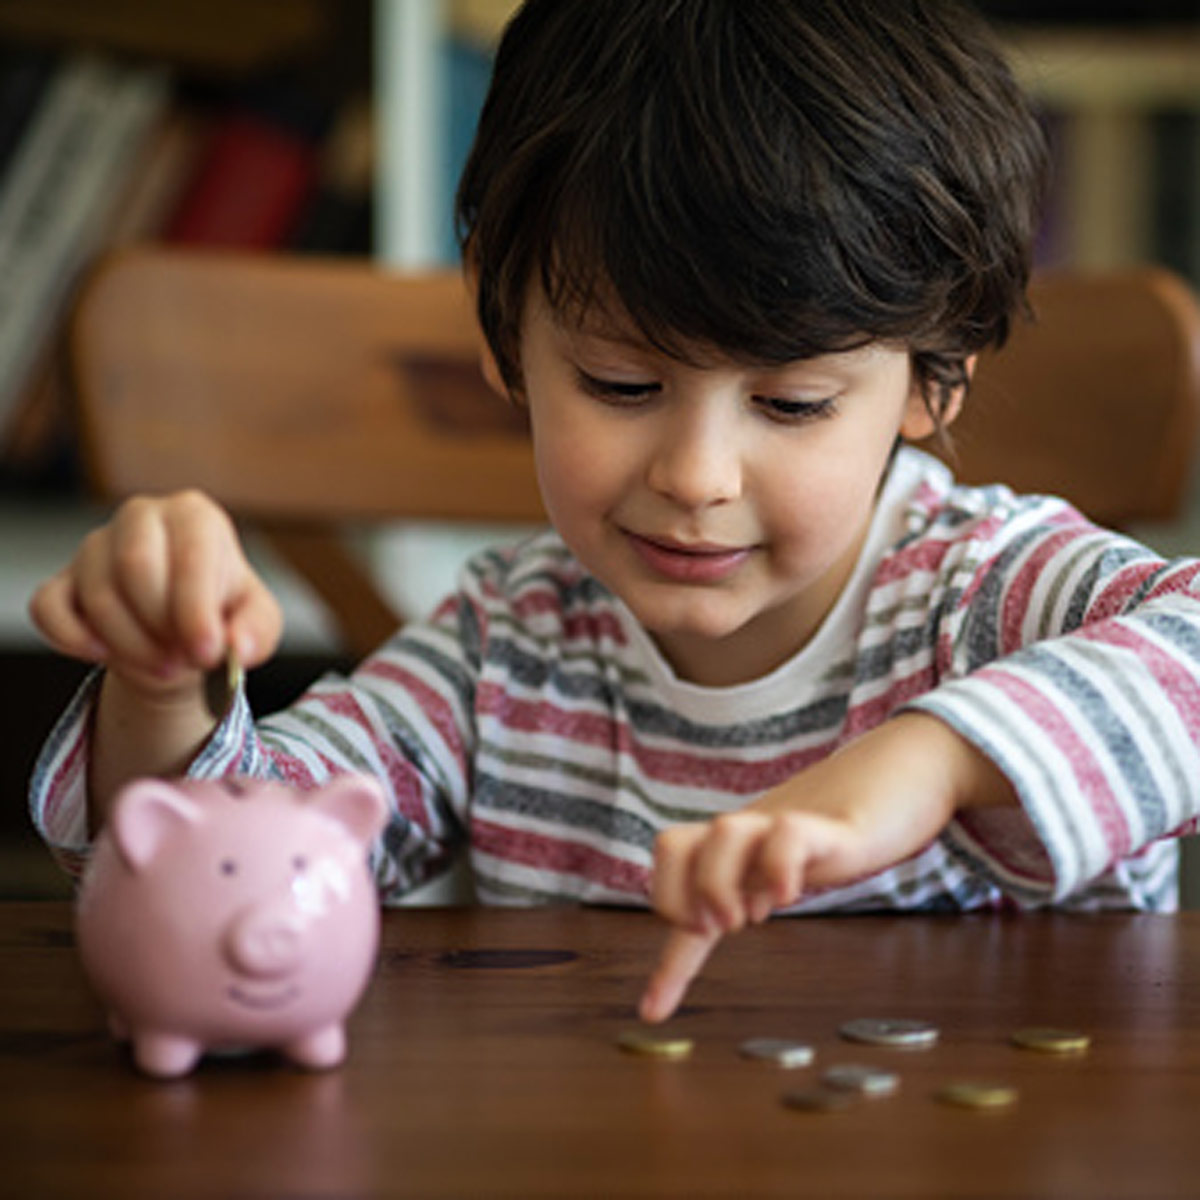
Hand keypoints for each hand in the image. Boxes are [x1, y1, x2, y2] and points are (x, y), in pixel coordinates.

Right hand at [29, 490, 281, 698]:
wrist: (180, 633)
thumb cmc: (221, 614)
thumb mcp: (258, 621)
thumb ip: (258, 631)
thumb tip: (240, 646)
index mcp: (194, 515)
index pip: (189, 555)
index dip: (196, 610)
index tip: (207, 652)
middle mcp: (141, 518)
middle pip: (136, 567)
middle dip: (162, 627)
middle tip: (185, 661)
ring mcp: (95, 546)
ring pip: (97, 595)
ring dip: (131, 645)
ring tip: (163, 664)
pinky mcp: (60, 580)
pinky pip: (48, 609)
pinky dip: (74, 640)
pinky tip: (107, 654)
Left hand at [638, 713, 1015, 1021]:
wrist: (906, 773)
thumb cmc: (842, 827)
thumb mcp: (786, 864)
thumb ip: (751, 887)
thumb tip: (715, 922)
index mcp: (736, 849)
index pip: (676, 887)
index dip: (666, 959)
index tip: (652, 1012)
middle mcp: (751, 833)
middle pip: (673, 843)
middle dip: (676, 897)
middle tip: (718, 930)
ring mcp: (787, 823)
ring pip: (725, 831)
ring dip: (719, 884)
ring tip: (753, 917)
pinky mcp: (832, 825)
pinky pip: (790, 834)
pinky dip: (779, 867)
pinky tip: (788, 894)